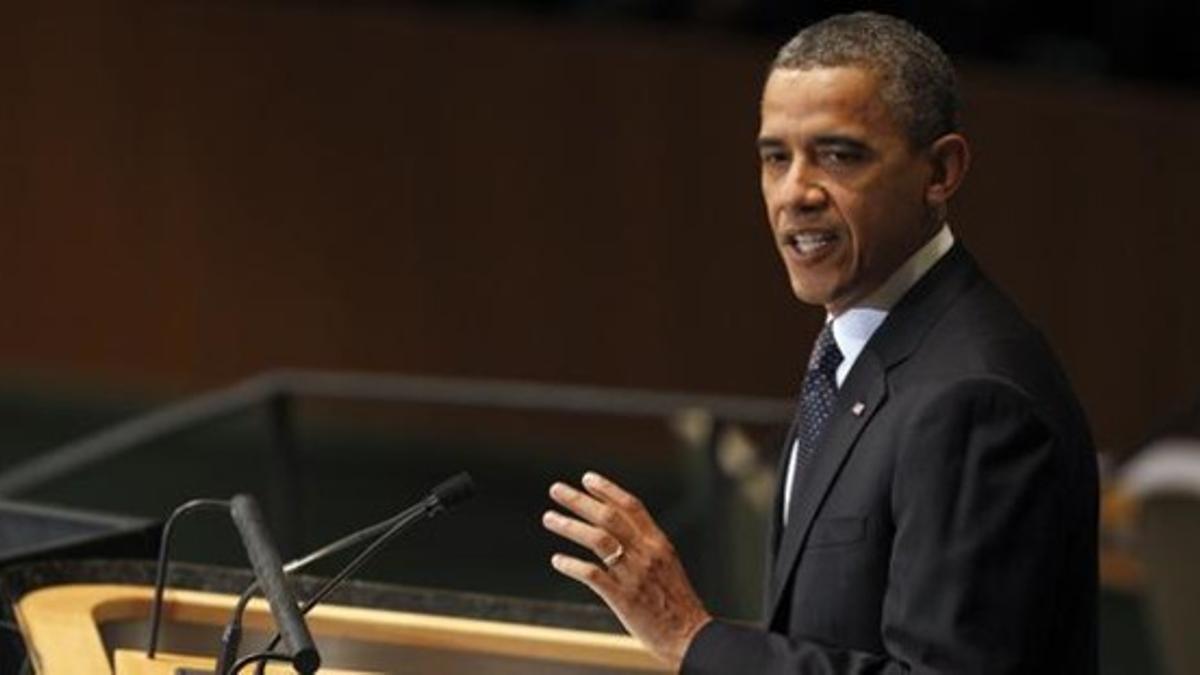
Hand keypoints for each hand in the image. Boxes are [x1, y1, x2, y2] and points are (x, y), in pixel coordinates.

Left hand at [543, 471, 711, 668]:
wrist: (690, 636)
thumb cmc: (676, 603)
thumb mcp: (667, 565)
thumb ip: (645, 548)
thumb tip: (620, 532)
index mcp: (659, 543)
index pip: (631, 507)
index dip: (608, 490)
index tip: (587, 478)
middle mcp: (646, 553)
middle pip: (608, 517)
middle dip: (580, 500)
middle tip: (556, 489)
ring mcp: (634, 575)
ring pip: (597, 539)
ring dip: (569, 525)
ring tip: (549, 518)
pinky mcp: (623, 598)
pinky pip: (592, 574)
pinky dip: (571, 565)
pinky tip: (557, 560)